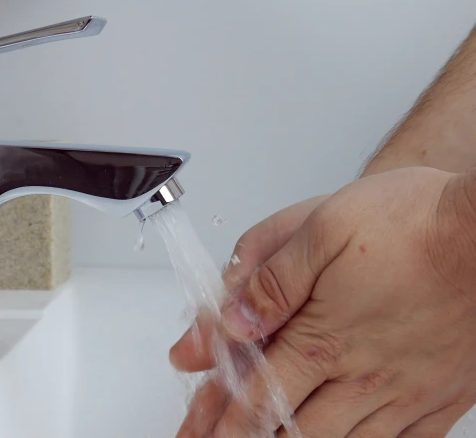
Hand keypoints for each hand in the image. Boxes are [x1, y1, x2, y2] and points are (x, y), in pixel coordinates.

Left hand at [173, 167, 475, 436]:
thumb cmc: (414, 222)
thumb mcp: (321, 229)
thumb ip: (270, 281)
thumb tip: (229, 322)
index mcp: (324, 338)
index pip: (257, 396)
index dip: (220, 419)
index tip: (196, 432)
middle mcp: (365, 376)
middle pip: (291, 430)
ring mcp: (407, 392)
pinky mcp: (444, 395)